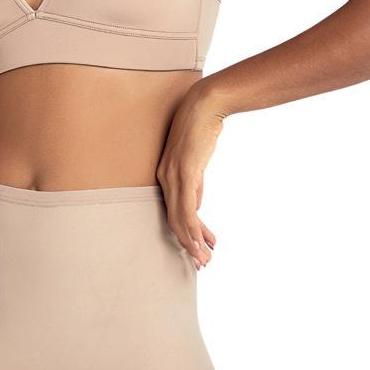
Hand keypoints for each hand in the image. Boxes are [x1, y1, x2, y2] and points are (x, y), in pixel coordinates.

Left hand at [156, 85, 226, 268]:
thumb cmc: (202, 130)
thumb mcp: (197, 163)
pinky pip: (187, 208)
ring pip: (179, 220)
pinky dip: (194, 229)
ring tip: (204, 260)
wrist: (205, 105)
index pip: (173, 213)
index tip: (197, 250)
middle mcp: (164, 179)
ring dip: (192, 243)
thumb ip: (195, 186)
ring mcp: (173, 176)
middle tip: (201, 264)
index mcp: (164, 177)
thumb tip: (196, 209)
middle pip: (173, 221)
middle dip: (188, 245)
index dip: (184, 235)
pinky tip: (201, 243)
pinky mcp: (185, 173)